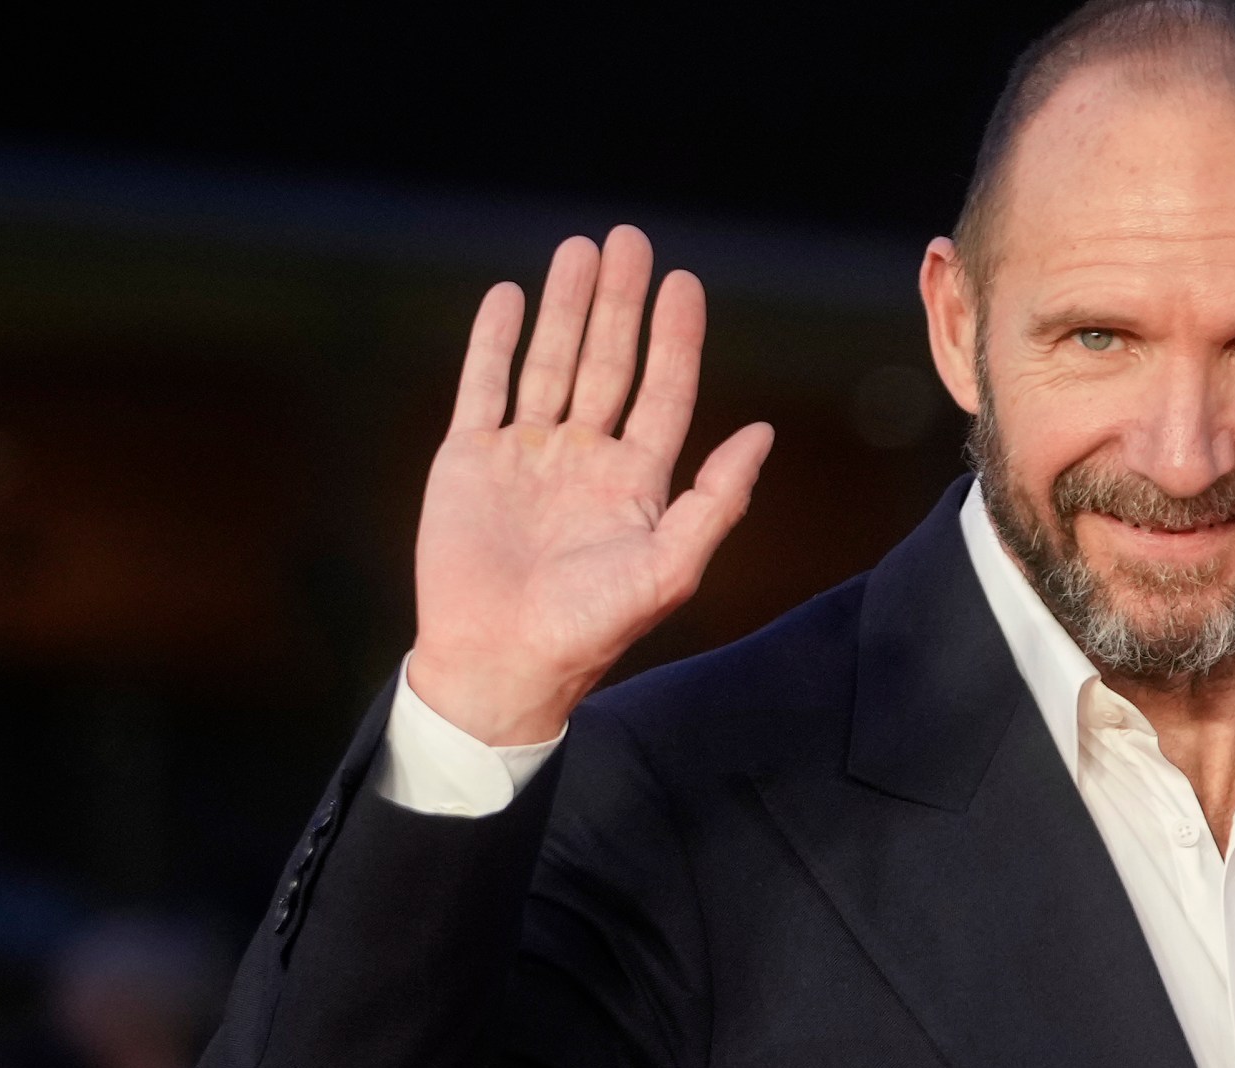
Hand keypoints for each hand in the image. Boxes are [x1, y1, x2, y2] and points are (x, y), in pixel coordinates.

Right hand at [408, 225, 771, 743]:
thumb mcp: (671, 565)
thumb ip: (719, 499)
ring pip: (550, 362)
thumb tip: (765, 432)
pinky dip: (495, 341)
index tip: (683, 282)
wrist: (501, 661)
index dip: (675, 337)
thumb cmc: (590, 627)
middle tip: (629, 239)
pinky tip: (511, 296)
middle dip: (619, 303)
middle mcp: (585, 459)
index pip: (664, 391)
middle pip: (608, 362)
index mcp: (636, 481)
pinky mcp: (470, 459)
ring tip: (579, 249)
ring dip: (564, 307)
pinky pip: (485, 386)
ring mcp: (527, 455)